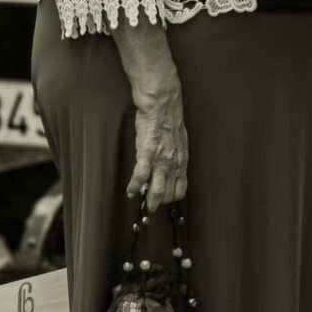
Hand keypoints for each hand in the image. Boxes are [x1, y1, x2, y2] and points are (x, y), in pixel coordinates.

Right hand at [127, 86, 189, 210]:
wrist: (162, 103)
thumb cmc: (168, 119)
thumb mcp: (177, 141)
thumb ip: (174, 156)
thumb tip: (168, 166)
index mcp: (182, 161)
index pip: (180, 188)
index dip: (172, 198)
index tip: (163, 201)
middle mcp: (174, 164)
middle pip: (169, 193)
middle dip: (160, 203)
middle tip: (150, 208)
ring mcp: (161, 160)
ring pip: (157, 190)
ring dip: (149, 201)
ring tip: (142, 206)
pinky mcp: (147, 153)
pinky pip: (140, 176)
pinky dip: (134, 186)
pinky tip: (130, 191)